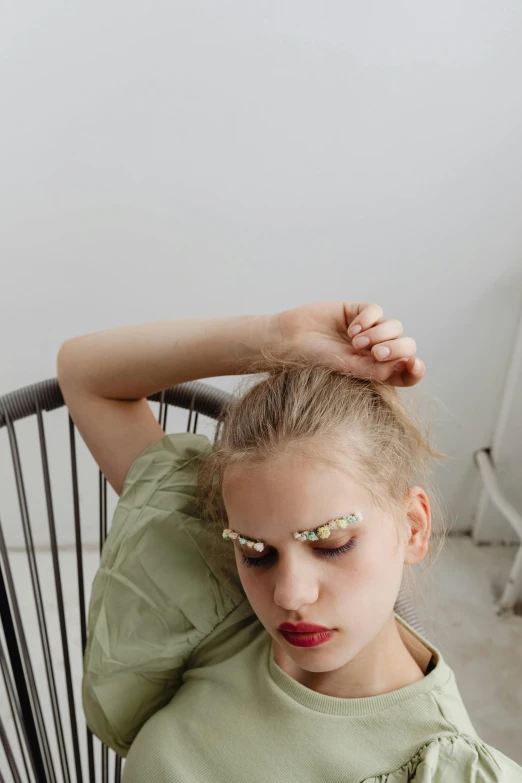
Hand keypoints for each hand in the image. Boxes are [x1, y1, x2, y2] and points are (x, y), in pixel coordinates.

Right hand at [274, 302, 424, 386]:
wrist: (291, 339)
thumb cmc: (316, 360)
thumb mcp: (348, 369)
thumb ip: (376, 370)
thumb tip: (404, 365)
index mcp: (376, 371)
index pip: (406, 372)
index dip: (415, 370)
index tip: (414, 364)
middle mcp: (376, 351)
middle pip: (405, 346)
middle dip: (396, 348)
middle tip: (375, 353)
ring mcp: (369, 331)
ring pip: (394, 327)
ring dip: (379, 334)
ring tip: (356, 341)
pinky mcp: (359, 312)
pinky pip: (377, 311)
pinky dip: (368, 319)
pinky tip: (351, 328)